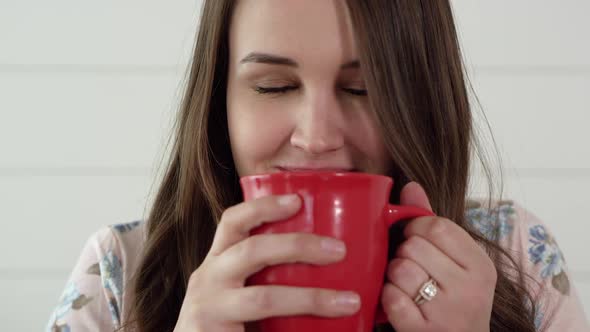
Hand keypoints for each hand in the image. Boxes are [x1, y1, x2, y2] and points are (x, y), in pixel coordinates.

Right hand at [173, 194, 360, 331]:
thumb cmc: (230, 322)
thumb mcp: (240, 290)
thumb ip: (269, 275)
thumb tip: (326, 259)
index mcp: (218, 261)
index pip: (233, 222)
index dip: (264, 207)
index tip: (298, 200)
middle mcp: (207, 279)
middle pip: (251, 251)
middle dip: (298, 246)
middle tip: (338, 250)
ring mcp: (207, 308)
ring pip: (264, 297)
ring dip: (310, 298)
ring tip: (348, 301)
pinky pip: (263, 328)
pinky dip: (298, 325)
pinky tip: (327, 328)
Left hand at [381, 182, 495, 331]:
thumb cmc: (454, 300)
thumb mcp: (456, 263)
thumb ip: (434, 223)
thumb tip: (411, 185)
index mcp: (481, 266)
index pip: (437, 225)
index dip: (416, 227)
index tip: (415, 238)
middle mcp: (470, 289)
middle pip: (414, 246)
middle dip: (404, 254)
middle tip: (413, 268)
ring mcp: (448, 313)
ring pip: (400, 270)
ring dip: (394, 277)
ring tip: (406, 286)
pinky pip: (391, 299)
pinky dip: (389, 298)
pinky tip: (400, 303)